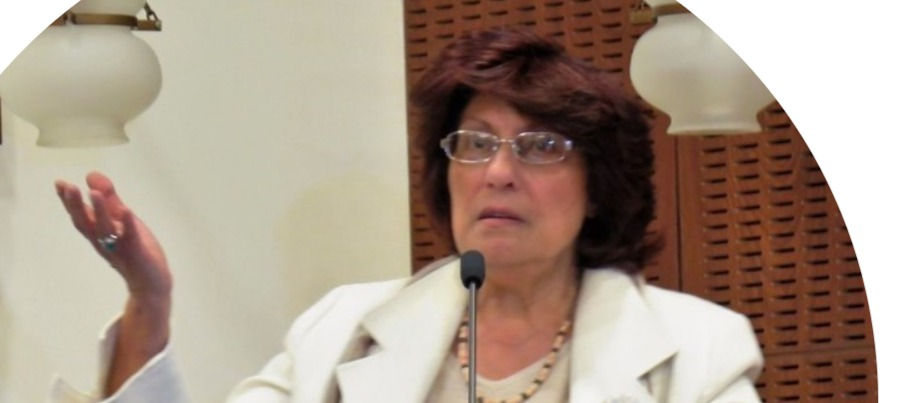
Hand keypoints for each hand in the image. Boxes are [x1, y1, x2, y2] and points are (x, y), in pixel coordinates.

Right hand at [55, 171, 171, 299]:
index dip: (69, 201)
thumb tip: (91, 174)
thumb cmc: (133, 248)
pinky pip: (131, 239)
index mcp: (98, 233)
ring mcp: (119, 248)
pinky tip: (127, 211)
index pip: (80, 215)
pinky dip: (128, 225)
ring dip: (99, 212)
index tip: (60, 183)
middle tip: (69, 187)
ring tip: (94, 193)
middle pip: (86, 223)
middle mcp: (104, 241)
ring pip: (105, 230)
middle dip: (76, 206)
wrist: (151, 282)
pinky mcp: (137, 253)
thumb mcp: (121, 219)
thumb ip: (109, 199)